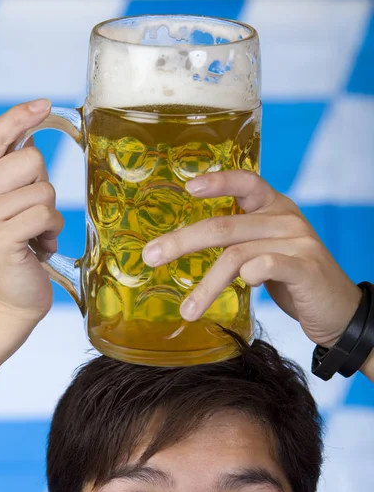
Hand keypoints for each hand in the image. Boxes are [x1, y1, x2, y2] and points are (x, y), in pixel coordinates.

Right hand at [0, 99, 62, 327]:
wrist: (5, 300)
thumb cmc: (13, 252)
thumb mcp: (8, 208)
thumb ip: (12, 175)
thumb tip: (30, 135)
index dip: (19, 117)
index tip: (43, 104)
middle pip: (30, 160)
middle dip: (44, 185)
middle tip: (34, 212)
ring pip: (43, 190)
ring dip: (51, 215)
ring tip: (37, 234)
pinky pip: (45, 215)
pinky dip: (52, 232)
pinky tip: (41, 247)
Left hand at [142, 170, 361, 348]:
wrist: (341, 310)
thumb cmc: (296, 280)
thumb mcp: (267, 251)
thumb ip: (240, 241)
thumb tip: (191, 243)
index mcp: (274, 208)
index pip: (246, 181)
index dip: (217, 181)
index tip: (188, 187)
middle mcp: (285, 218)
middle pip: (225, 226)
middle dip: (182, 242)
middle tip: (150, 257)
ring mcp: (298, 241)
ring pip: (237, 254)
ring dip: (207, 285)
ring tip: (187, 309)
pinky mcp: (307, 267)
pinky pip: (268, 265)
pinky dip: (250, 276)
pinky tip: (245, 287)